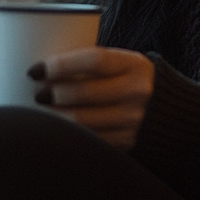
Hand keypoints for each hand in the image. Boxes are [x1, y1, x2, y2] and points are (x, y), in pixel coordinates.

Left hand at [29, 47, 154, 150]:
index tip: (36, 69)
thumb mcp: (119, 63)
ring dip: (56, 118)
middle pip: (85, 93)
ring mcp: (133, 120)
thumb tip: (36, 57)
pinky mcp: (126, 141)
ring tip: (40, 112)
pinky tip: (57, 130)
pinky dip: (69, 135)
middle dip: (54, 94)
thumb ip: (89, 61)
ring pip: (84, 122)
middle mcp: (137, 91)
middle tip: (37, 94)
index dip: (61, 65)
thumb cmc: (126, 79)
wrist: (163, 109)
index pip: (94, 60)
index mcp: (134, 64)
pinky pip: (90, 140)